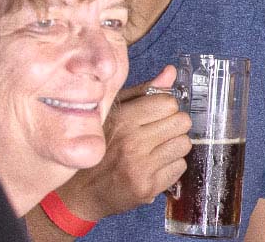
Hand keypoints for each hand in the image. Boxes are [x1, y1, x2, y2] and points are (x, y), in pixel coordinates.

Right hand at [54, 65, 191, 219]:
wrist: (80, 192)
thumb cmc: (98, 147)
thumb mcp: (113, 112)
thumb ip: (143, 91)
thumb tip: (170, 72)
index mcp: (123, 119)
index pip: (168, 102)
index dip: (166, 107)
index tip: (158, 113)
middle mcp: (132, 143)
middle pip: (181, 122)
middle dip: (174, 125)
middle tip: (160, 131)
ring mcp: (140, 168)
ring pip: (184, 144)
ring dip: (175, 145)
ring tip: (158, 148)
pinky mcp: (148, 188)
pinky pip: (180, 167)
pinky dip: (172, 165)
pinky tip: (155, 165)